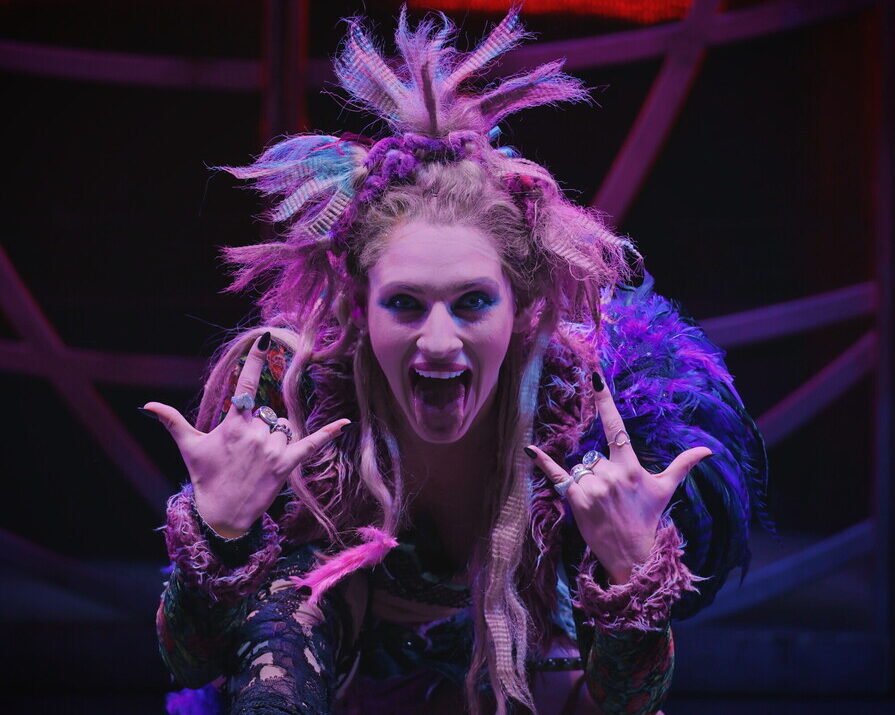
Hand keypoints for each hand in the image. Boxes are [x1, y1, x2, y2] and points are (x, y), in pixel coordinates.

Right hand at [143, 332, 350, 537]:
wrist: (222, 516)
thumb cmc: (206, 478)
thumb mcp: (189, 447)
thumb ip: (173, 422)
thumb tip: (147, 405)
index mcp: (233, 424)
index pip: (245, 385)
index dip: (256, 362)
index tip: (266, 339)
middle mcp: (255, 433)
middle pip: (267, 413)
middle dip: (259, 427)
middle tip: (244, 453)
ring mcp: (273, 449)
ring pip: (283, 428)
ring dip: (275, 438)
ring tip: (257, 461)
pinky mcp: (287, 465)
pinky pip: (311, 445)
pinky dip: (327, 434)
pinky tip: (345, 423)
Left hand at [525, 371, 710, 583]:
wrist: (632, 555)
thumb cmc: (648, 519)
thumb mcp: (665, 489)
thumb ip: (683, 465)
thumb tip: (708, 450)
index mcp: (631, 467)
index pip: (616, 427)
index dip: (605, 402)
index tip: (595, 378)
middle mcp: (611, 474)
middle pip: (593, 456)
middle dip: (599, 471)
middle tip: (612, 495)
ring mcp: (592, 487)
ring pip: (580, 468)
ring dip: (586, 481)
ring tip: (601, 503)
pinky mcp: (576, 499)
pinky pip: (557, 475)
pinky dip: (543, 463)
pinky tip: (531, 450)